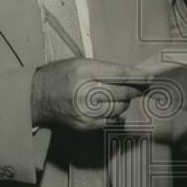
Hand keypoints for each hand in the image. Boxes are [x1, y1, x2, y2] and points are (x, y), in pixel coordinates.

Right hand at [31, 58, 152, 130]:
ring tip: (120, 96)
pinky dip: (114, 113)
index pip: (118, 74)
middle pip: (122, 92)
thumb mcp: (79, 63)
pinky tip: (109, 107)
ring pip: (119, 108)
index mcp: (83, 71)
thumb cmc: (60, 75)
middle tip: (140, 88)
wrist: (36, 97)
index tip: (149, 78)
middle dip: (134, 90)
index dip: (136, 76)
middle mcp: (85, 91)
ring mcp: (85, 110)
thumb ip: (104, 69)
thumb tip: (131, 76)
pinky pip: (110, 120)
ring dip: (124, 102)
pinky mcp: (85, 124)